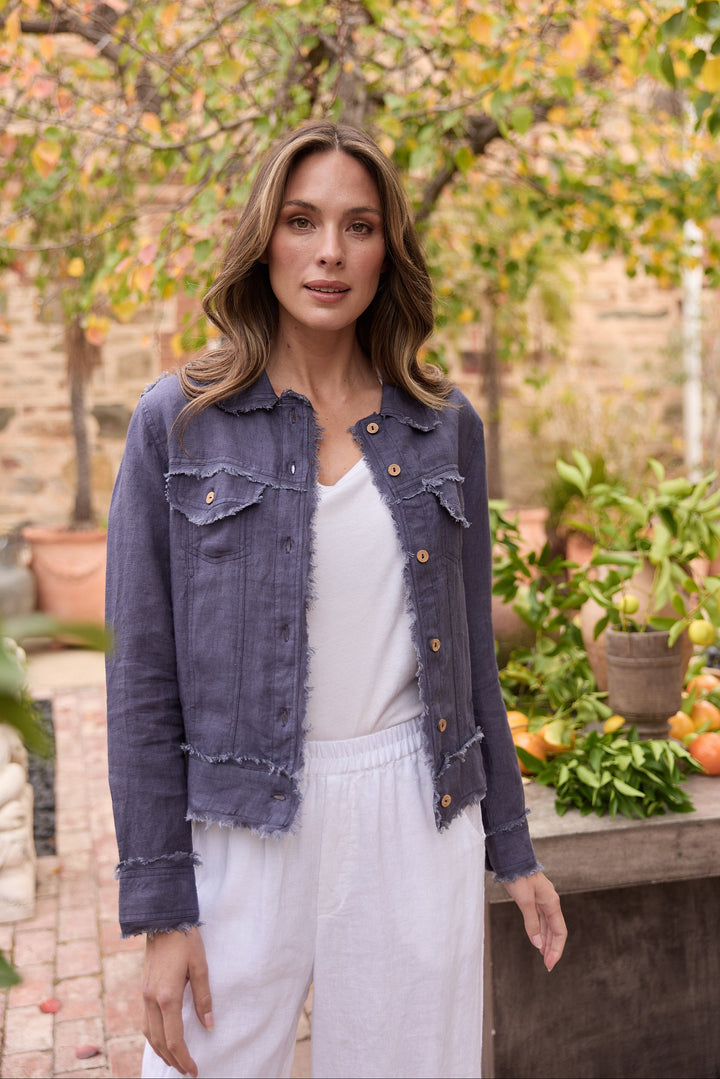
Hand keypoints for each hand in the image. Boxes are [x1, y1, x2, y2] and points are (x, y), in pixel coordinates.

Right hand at [142, 927, 212, 1077]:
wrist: (162, 919)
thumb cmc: (185, 940)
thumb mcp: (200, 966)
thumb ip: (203, 997)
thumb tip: (209, 1025)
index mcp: (167, 996)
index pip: (174, 1039)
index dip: (184, 1058)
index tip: (194, 1071)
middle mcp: (151, 999)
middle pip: (159, 1042)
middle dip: (173, 1060)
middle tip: (187, 1071)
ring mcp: (144, 994)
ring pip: (149, 1034)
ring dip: (161, 1051)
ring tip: (175, 1061)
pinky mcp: (143, 989)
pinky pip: (145, 1021)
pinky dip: (153, 1036)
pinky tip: (162, 1038)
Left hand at [502, 871, 566, 971]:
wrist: (511, 858)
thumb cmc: (518, 876)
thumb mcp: (524, 900)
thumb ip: (531, 922)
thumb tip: (537, 943)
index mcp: (552, 903)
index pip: (560, 932)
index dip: (556, 949)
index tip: (550, 964)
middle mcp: (550, 902)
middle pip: (556, 930)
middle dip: (553, 948)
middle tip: (547, 965)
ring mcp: (543, 900)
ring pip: (549, 925)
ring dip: (547, 941)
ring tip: (543, 956)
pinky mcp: (535, 898)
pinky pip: (541, 919)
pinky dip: (541, 931)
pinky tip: (537, 939)